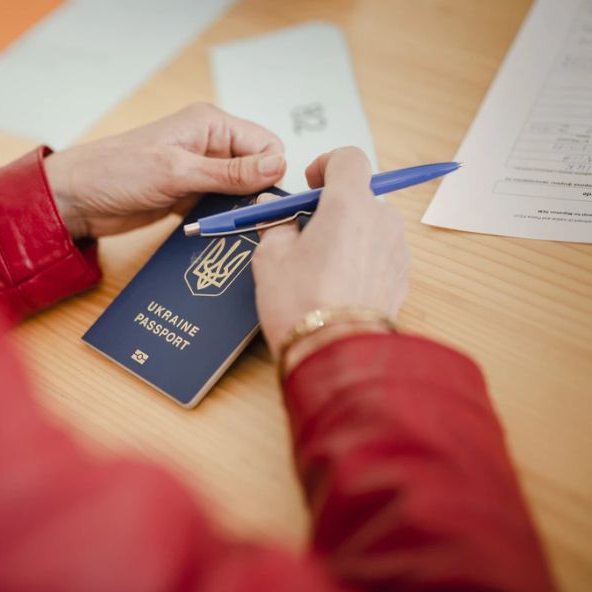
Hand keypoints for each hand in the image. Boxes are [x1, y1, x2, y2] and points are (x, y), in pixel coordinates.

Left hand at [44, 102, 285, 238]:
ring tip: (233, 233)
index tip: (269, 202)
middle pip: (256, 170)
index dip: (273, 172)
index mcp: (211, 125)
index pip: (265, 145)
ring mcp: (199, 172)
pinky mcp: (188, 196)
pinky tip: (217, 235)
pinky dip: (220, 222)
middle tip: (252, 224)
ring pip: (240, 193)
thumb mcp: (177, 172)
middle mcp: (209, 146)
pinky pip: (219, 208)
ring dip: (238, 213)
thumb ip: (229, 172)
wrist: (76, 199)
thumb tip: (277, 165)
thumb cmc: (116, 172)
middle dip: (258, 196)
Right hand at [252, 147, 408, 366]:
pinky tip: (335, 286)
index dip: (326, 165)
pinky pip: (378, 255)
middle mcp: (381, 219)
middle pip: (359, 195)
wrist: (337, 354)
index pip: (348, 158)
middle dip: (332, 207)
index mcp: (348, 204)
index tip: (308, 184)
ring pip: (370, 226)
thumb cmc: (301, 302)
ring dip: (347, 234)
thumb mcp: (270, 258)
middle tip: (303, 231)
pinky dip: (359, 260)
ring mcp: (396, 249)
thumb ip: (274, 224)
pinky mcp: (401, 278)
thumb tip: (272, 211)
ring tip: (318, 266)